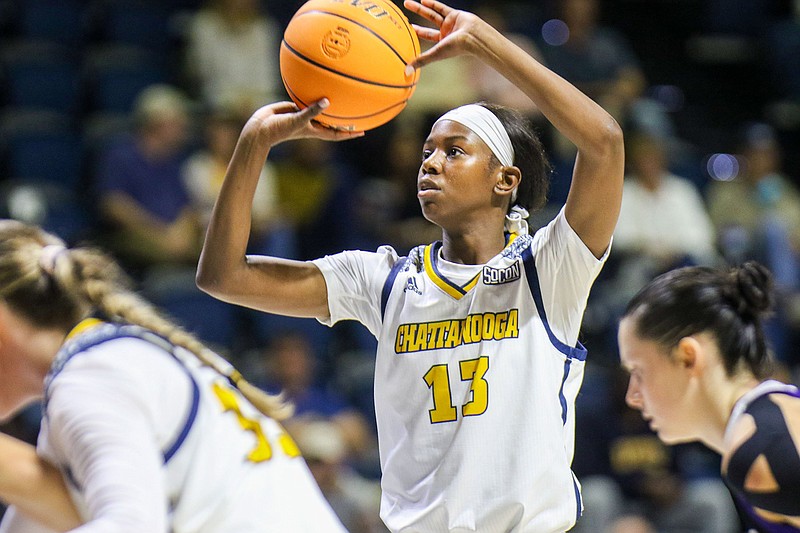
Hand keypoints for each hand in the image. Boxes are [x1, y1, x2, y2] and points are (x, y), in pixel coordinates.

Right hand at [245, 100, 364, 143]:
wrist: (260, 128)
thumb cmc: (279, 129)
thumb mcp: (297, 120)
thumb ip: (312, 111)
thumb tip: (328, 101)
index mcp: (315, 131)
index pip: (336, 134)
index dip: (349, 134)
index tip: (363, 132)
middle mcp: (311, 123)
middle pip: (331, 122)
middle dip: (344, 119)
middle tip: (358, 113)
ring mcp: (302, 115)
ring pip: (319, 109)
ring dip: (329, 105)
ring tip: (342, 97)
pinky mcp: (293, 106)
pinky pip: (306, 99)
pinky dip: (312, 94)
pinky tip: (317, 83)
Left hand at [403, 0, 484, 72]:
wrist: (473, 37)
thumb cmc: (456, 48)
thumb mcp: (435, 53)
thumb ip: (421, 61)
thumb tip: (406, 72)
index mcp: (442, 44)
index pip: (426, 37)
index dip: (417, 32)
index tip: (407, 28)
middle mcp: (446, 33)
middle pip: (427, 25)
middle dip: (415, 21)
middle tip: (404, 17)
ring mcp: (450, 23)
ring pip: (432, 14)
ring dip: (420, 8)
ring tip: (407, 3)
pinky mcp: (455, 15)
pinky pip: (441, 8)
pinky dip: (432, 4)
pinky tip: (422, 0)